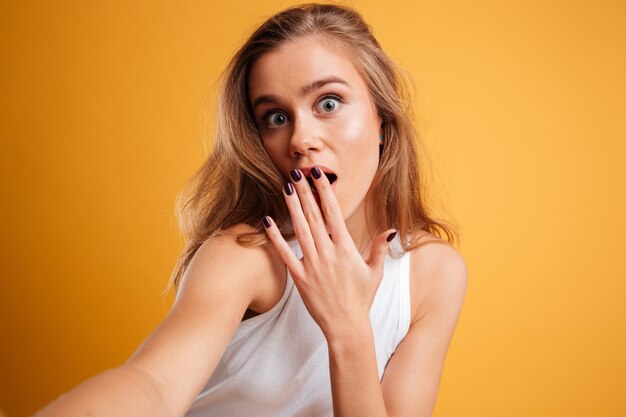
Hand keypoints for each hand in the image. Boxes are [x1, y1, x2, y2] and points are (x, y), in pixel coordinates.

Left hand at [262, 166, 396, 341]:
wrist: (347, 326)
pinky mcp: (299, 277)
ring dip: (292, 207)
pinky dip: (276, 237)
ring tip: (286, 187)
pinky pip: (285, 254)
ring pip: (300, 229)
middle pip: (314, 215)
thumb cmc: (361, 299)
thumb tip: (390, 229)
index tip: (318, 175)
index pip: (333, 213)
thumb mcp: (375, 272)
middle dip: (305, 192)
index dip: (324, 191)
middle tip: (297, 172)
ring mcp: (313, 265)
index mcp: (346, 249)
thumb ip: (380, 248)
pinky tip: (267, 221)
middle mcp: (328, 253)